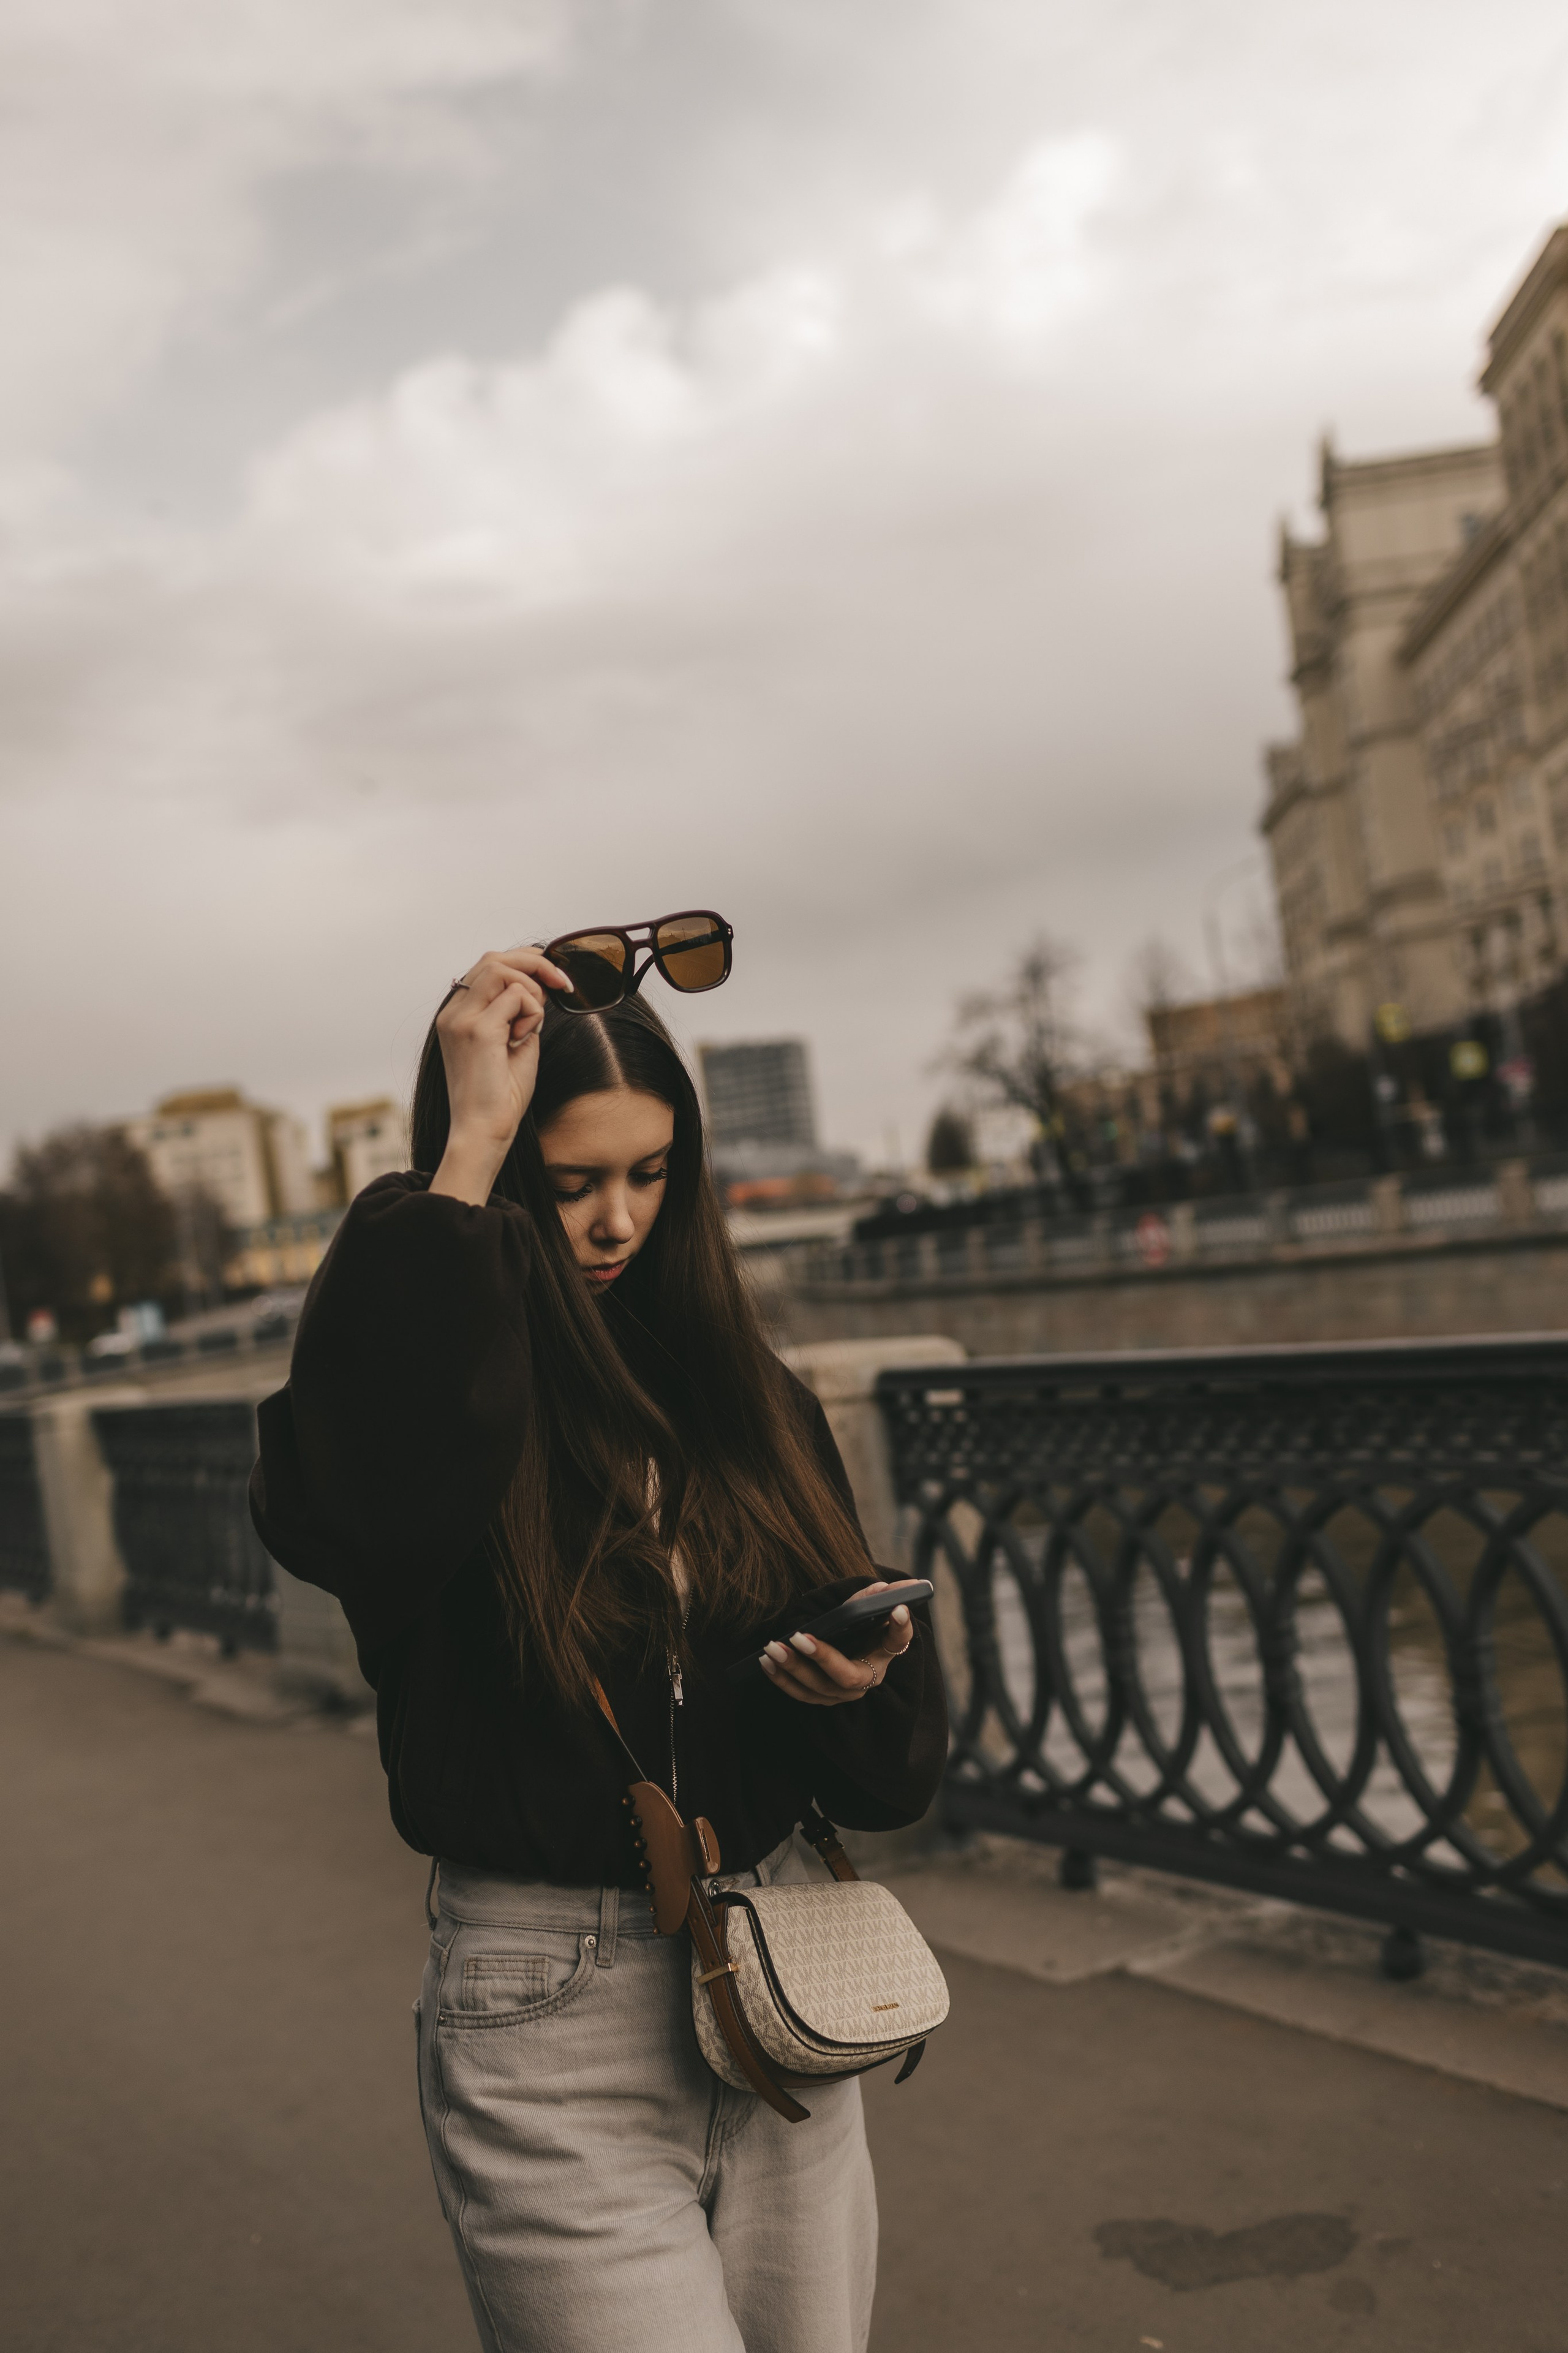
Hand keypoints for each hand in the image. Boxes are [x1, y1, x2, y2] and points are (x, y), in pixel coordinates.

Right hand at [430, 947, 570, 1204]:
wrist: (484, 1131)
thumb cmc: (500, 1095)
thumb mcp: (514, 1042)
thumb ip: (519, 1012)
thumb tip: (538, 985)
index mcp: (456, 1015)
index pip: (487, 967)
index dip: (524, 963)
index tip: (554, 980)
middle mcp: (452, 1012)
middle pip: (493, 958)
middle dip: (534, 963)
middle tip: (562, 984)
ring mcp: (461, 1018)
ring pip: (502, 969)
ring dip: (531, 991)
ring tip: (529, 1027)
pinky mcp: (477, 1029)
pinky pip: (516, 996)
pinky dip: (532, 1014)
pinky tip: (522, 1040)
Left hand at [758, 1581, 919, 1708]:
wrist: (848, 1648)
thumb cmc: (859, 1627)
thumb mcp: (867, 1611)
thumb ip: (872, 1599)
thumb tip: (882, 1587)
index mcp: (885, 1651)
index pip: (898, 1639)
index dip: (900, 1627)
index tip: (897, 1609)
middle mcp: (868, 1678)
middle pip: (847, 1676)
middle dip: (821, 1657)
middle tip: (798, 1637)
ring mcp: (843, 1693)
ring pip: (818, 1688)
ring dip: (793, 1669)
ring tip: (772, 1648)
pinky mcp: (822, 1698)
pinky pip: (800, 1694)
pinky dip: (782, 1679)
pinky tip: (765, 1662)